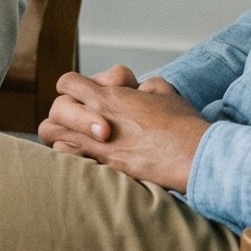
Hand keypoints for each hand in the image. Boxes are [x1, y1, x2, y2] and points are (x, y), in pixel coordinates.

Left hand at [39, 65, 207, 191]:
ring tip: (76, 139)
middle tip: (78, 121)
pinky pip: (69, 160)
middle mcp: (97, 119)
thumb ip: (143, 86)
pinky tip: (86, 158)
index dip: (72, 87)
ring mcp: (99, 146)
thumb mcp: (164, 92)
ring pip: (54, 135)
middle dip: (63, 114)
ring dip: (62, 135)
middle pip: (55, 110)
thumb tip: (139, 88)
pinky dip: (71, 157)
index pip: (67, 83)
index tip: (82, 96)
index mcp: (109, 97)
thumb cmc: (184, 124)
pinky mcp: (107, 168)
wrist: (197, 156)